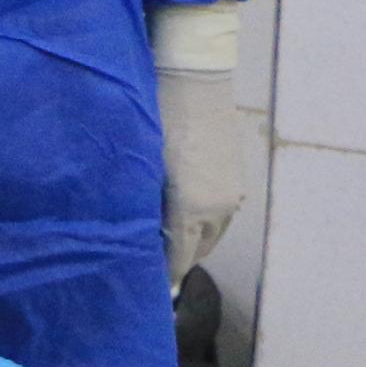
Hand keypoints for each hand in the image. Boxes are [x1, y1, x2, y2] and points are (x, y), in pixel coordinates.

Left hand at [150, 0, 246, 281]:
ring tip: (158, 235)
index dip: (161, 277)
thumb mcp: (138, 165)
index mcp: (191, 209)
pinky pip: (218, 214)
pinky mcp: (236, 178)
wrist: (192, 76)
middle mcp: (219, 209)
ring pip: (209, 233)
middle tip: (142, 259)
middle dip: (172, 257)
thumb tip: (129, 233)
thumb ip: (137, 204)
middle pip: (196, 251)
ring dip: (187, 239)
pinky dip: (199, 220)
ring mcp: (232, 193)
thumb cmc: (152, 116)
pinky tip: (177, 210)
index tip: (144, 290)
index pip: (178, 260)